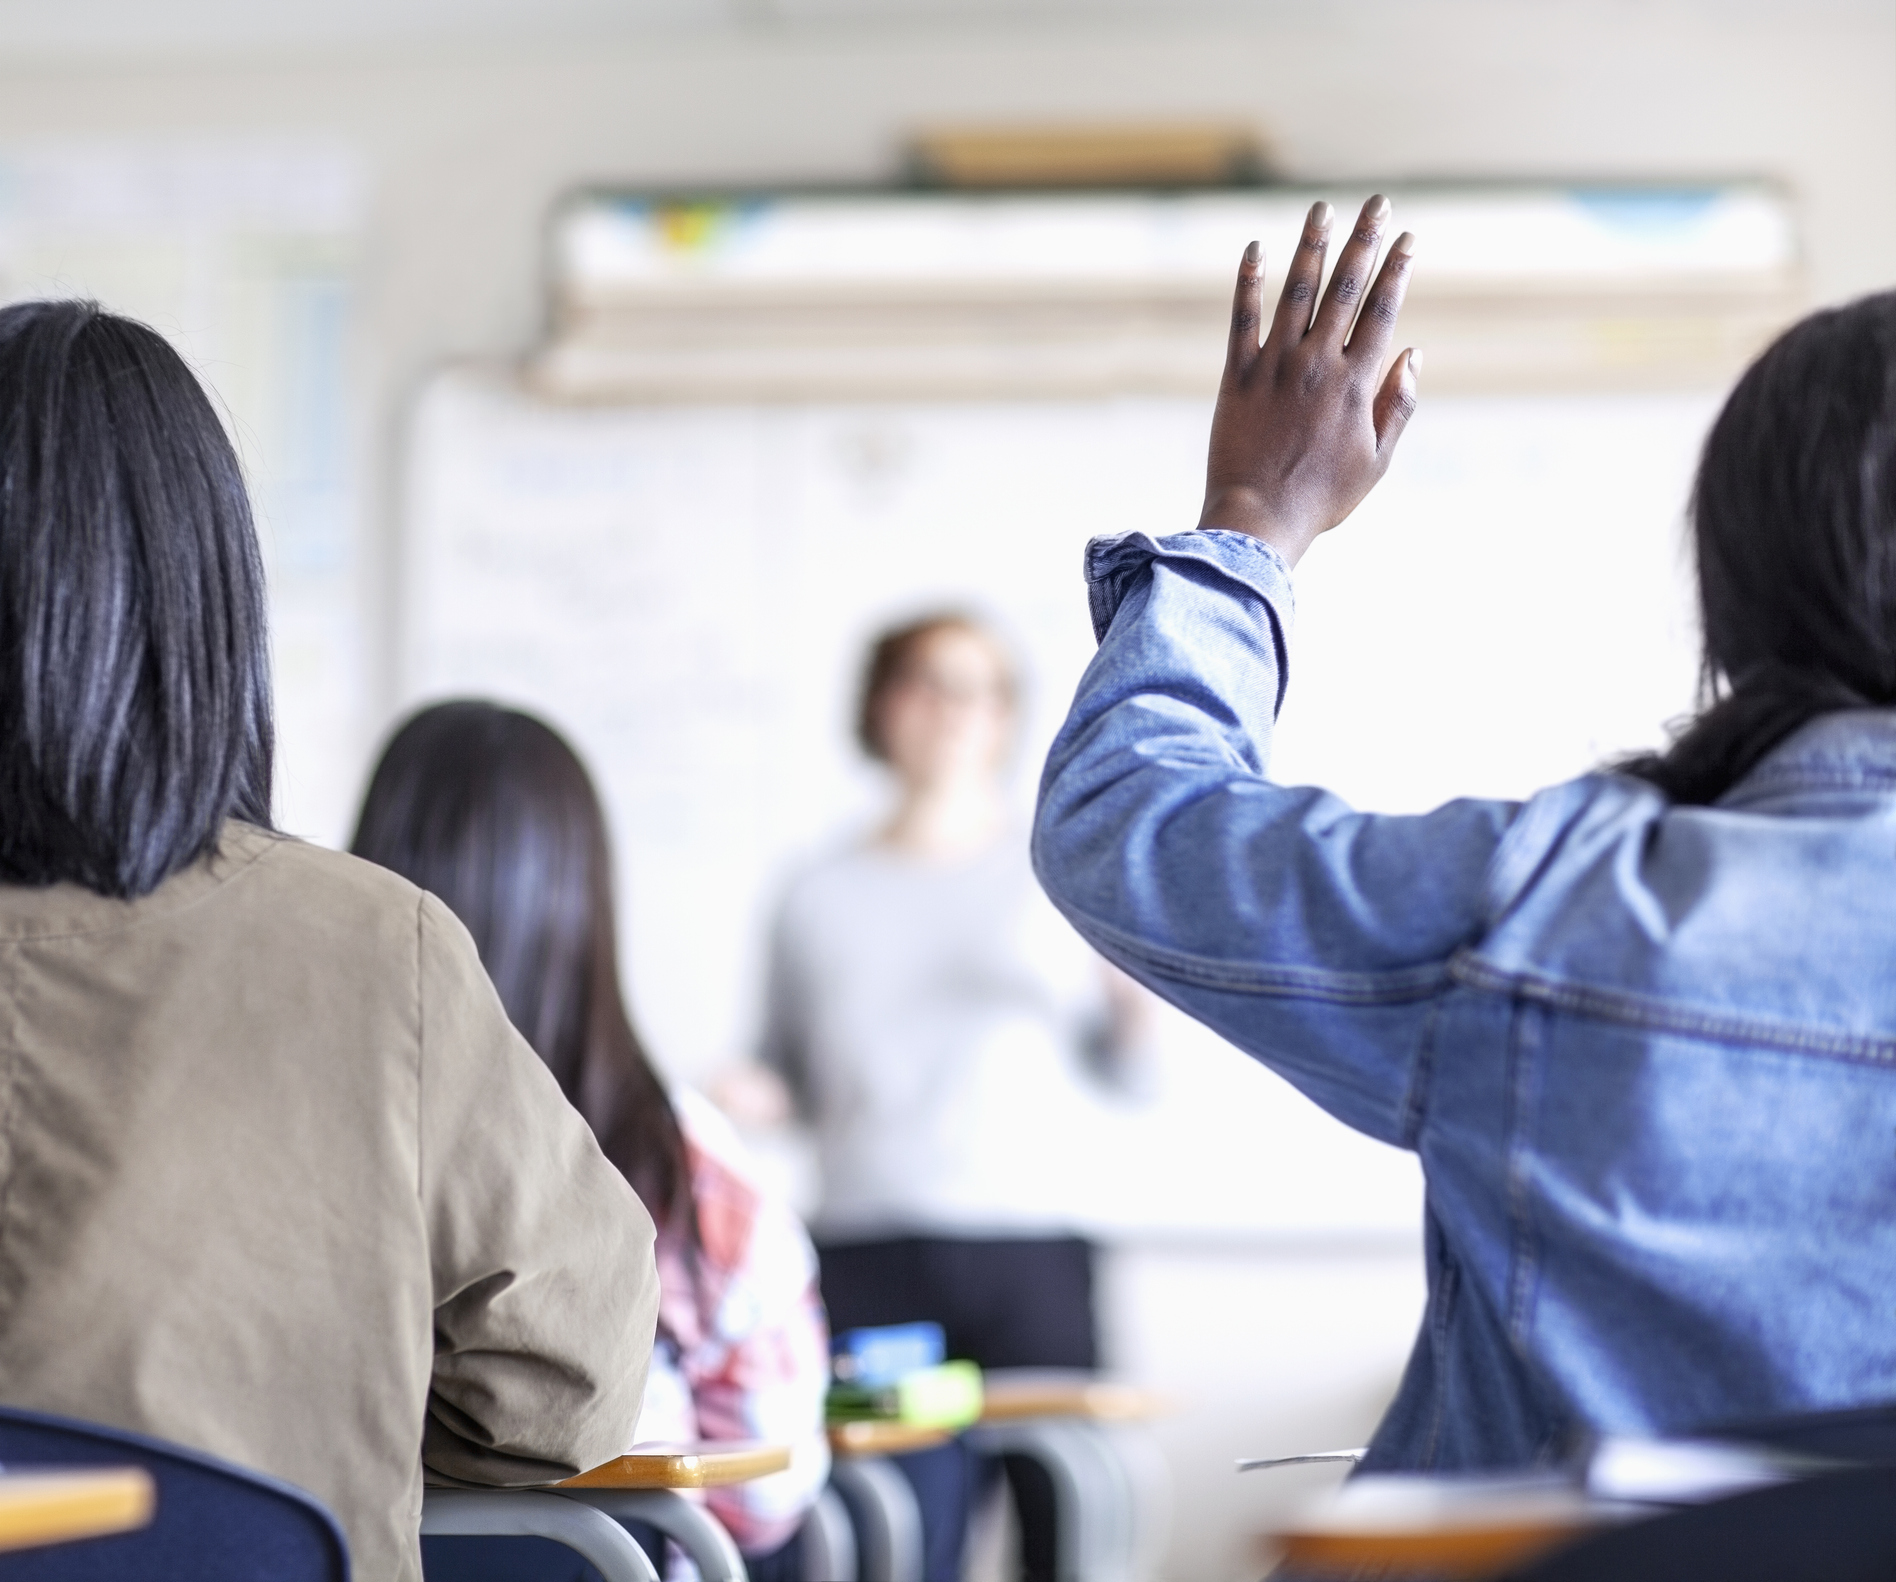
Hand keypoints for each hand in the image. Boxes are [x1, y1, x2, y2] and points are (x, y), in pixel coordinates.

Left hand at [1198, 195, 1418, 565]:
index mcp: (1356, 383)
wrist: (1259, 519)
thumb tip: (1413, 353)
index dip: (1396, 269)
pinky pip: (1243, 319)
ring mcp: (1275, 366)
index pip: (1382, 311)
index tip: (1407, 237)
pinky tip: (1256, 248)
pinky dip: (1249, 282)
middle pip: (1346, 289)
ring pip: (1297, 292)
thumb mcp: (1377, 460)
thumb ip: (1398, 405)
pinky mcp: (1238, 376)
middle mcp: (1317, 364)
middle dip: (1364, 241)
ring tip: (1323, 209)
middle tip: (1377, 203)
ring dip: (1312, 246)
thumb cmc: (1322, 496)